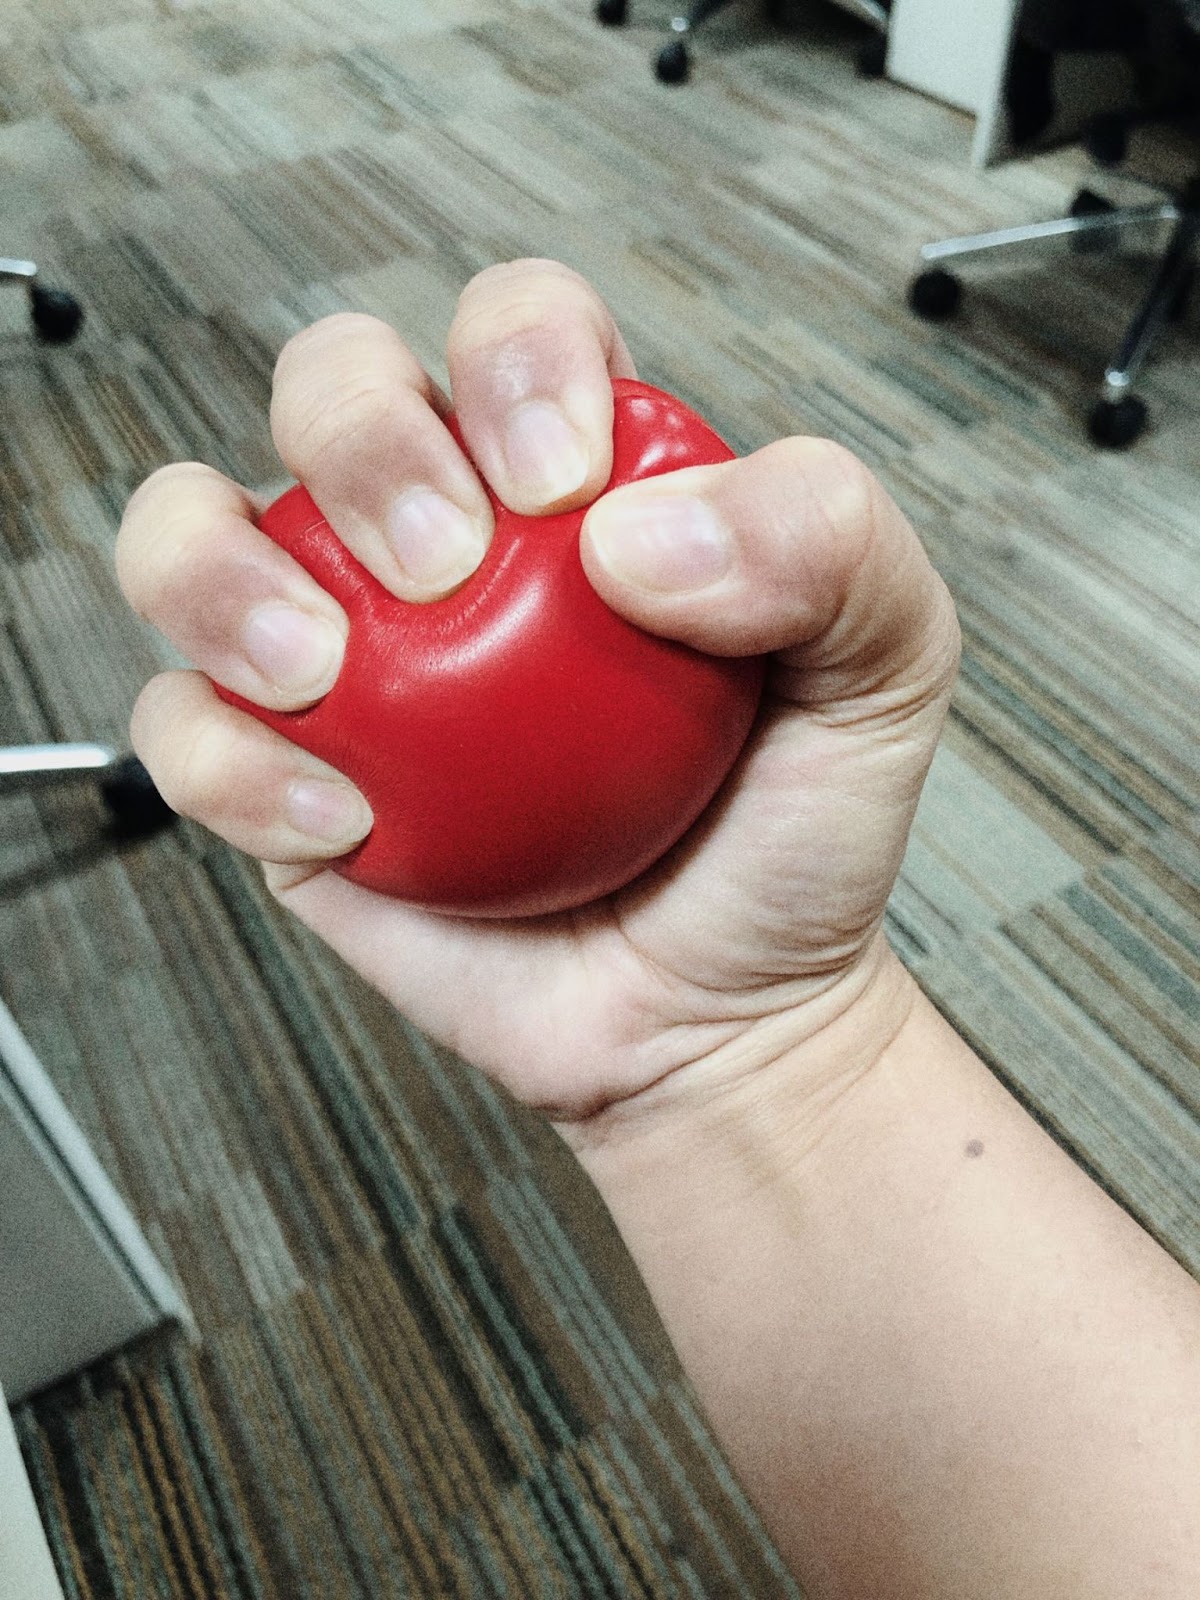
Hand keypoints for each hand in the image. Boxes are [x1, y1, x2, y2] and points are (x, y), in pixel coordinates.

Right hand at [116, 259, 959, 1124]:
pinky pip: (185, 727)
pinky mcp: (280, 776)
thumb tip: (630, 534)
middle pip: (335, 389)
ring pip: (195, 531)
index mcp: (581, 482)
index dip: (515, 358)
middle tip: (446, 565)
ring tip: (322, 667)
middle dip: (364, 438)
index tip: (564, 484)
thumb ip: (829, 543)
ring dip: (222, 571)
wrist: (720, 1016)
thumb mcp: (885, 668)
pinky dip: (230, 762)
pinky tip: (347, 821)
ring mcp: (351, 657)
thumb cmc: (788, 835)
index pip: (516, 330)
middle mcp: (446, 544)